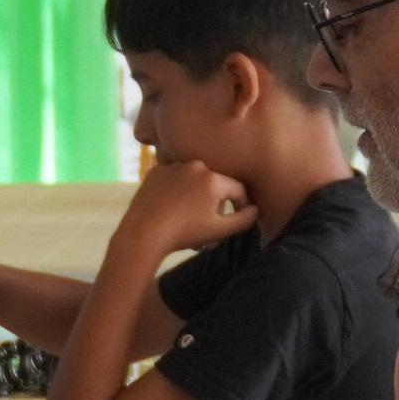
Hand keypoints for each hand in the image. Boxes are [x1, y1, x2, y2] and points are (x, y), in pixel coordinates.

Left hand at [121, 157, 256, 257]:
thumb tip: (255, 210)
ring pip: (194, 183)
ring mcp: (173, 166)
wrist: (143, 233)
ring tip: (189, 223)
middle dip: (215, 208)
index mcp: (214, 179)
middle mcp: (196, 166)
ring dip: (196, 200)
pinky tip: (171, 211)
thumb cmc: (184, 233)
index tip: (236, 220)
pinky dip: (177, 193)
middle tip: (208, 232)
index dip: (240, 206)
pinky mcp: (155, 171)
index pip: (237, 190)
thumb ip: (244, 220)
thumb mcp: (219, 230)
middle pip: (215, 187)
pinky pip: (174, 181)